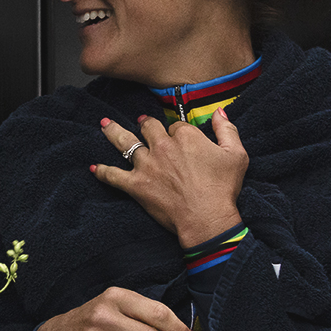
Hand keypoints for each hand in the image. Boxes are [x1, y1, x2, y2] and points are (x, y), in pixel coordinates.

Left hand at [93, 109, 246, 248]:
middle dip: (145, 124)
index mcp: (185, 137)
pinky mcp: (135, 184)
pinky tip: (94, 168)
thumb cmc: (223, 188)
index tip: (178, 136)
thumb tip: (219, 112)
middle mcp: (162, 146)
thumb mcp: (236, 155)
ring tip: (104, 125)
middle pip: (148, 128)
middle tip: (142, 123)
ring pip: (125, 143)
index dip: (176, 131)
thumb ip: (227, 130)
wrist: (206, 217)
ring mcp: (146, 165)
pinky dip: (102, 172)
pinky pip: (112, 175)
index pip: (175, 125)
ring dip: (113, 132)